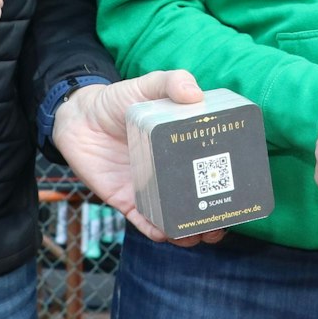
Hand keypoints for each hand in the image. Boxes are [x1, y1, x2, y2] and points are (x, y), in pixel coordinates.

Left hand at [52, 70, 226, 245]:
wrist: (78, 117)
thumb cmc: (116, 100)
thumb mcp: (146, 86)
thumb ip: (170, 82)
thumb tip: (196, 94)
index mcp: (181, 148)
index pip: (210, 169)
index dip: (226, 184)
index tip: (240, 194)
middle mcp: (168, 172)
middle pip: (197, 201)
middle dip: (212, 219)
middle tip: (221, 225)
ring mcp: (149, 187)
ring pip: (174, 218)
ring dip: (188, 231)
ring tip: (198, 235)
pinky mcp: (126, 200)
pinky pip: (144, 222)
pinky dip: (156, 231)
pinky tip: (166, 234)